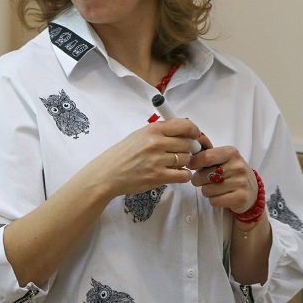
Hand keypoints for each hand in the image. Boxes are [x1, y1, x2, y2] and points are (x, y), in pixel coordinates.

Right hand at [84, 118, 201, 197]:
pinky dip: (183, 175)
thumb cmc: (124, 154)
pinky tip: (176, 173)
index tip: (194, 135)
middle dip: (190, 148)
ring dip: (185, 162)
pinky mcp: (158, 177)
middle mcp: (156, 143)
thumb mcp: (140, 135)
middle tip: (184, 152)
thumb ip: (161, 131)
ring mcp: (157, 161)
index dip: (194, 131)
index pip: (185, 126)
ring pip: (187, 159)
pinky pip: (183, 175)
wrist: (108, 174)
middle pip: (188, 143)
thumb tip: (185, 129)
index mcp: (153, 130)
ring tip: (175, 164)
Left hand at [188, 143, 257, 213]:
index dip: (193, 163)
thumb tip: (195, 139)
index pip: (205, 157)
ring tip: (215, 188)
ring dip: (206, 191)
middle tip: (204, 180)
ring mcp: (240, 182)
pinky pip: (214, 201)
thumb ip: (207, 150)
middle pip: (203, 176)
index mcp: (231, 153)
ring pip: (207, 190)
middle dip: (198, 180)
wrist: (252, 190)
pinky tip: (221, 196)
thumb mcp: (223, 158)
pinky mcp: (240, 198)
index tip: (191, 165)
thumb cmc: (232, 171)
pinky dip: (214, 200)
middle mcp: (237, 166)